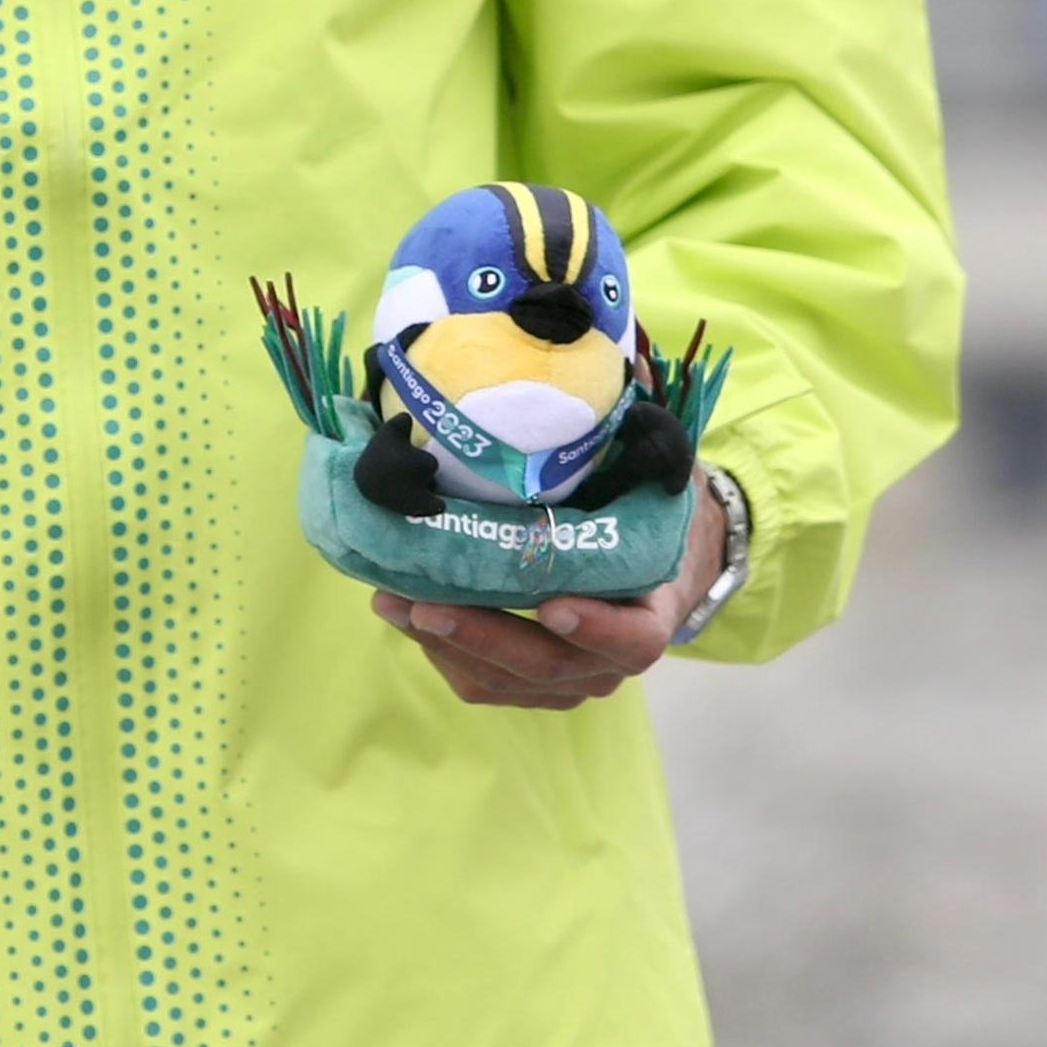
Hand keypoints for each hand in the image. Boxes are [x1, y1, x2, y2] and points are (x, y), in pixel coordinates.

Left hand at [373, 472, 733, 710]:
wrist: (652, 571)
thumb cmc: (642, 519)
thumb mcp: (653, 486)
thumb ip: (644, 443)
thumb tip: (630, 361)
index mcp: (650, 615)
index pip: (633, 640)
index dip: (597, 628)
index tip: (552, 605)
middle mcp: (608, 660)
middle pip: (546, 666)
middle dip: (481, 635)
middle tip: (426, 602)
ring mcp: (567, 680)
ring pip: (503, 681)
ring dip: (445, 644)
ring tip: (393, 602)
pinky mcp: (528, 685)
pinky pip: (481, 682)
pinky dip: (441, 651)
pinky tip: (405, 612)